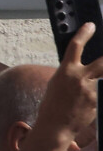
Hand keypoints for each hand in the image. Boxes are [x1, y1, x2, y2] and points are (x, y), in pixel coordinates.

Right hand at [35, 22, 102, 141]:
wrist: (56, 124)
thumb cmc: (53, 103)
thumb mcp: (57, 81)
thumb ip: (70, 71)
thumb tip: (81, 64)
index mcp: (66, 70)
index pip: (76, 45)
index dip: (84, 33)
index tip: (91, 25)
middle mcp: (80, 78)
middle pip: (102, 61)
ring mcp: (91, 90)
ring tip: (102, 73)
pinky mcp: (97, 101)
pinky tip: (100, 89)